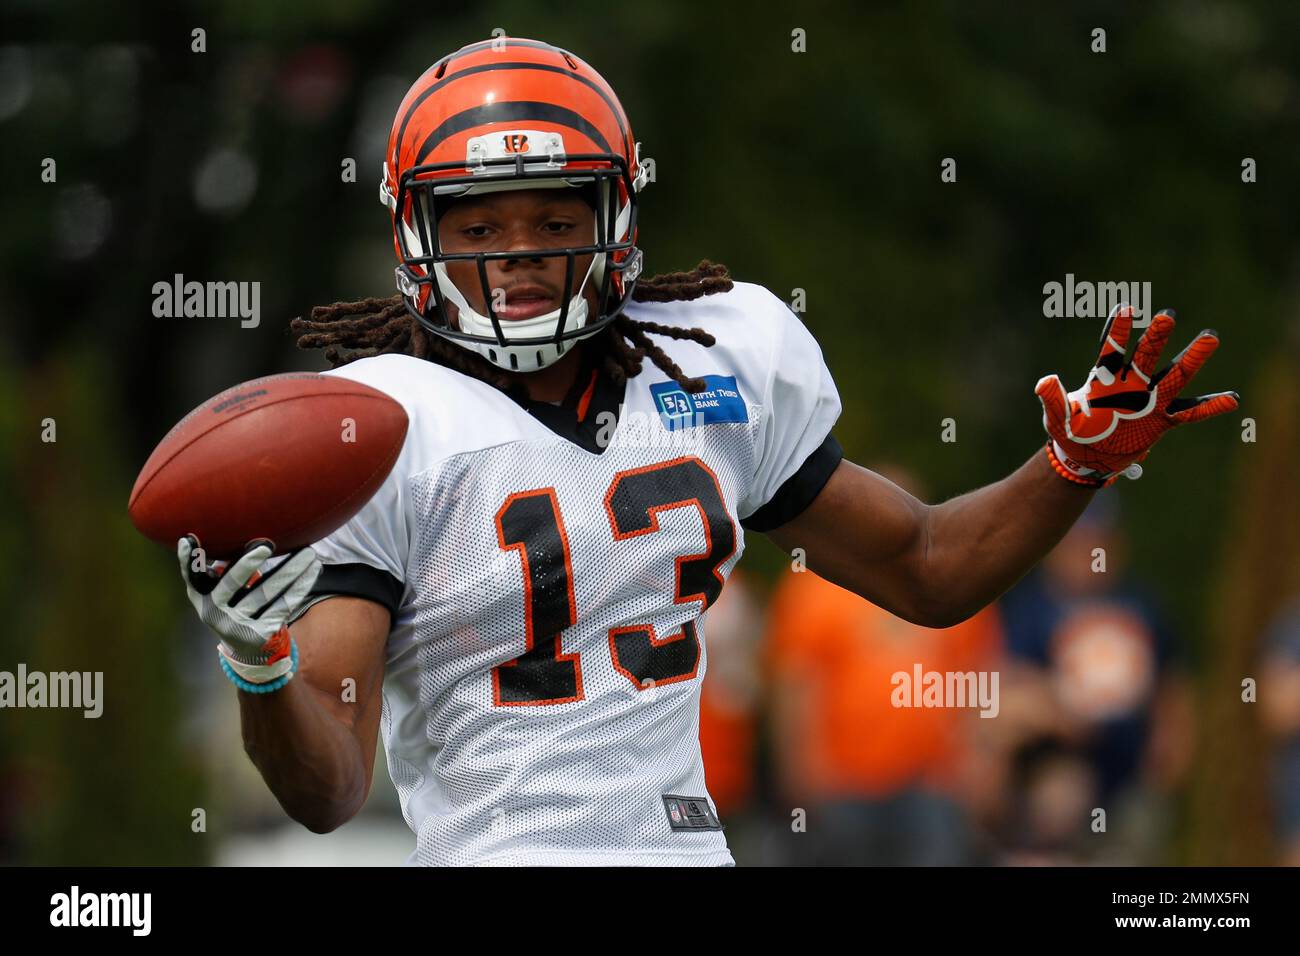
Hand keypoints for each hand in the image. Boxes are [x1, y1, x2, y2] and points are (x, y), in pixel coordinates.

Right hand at [177, 535, 321, 684]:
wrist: (248, 651)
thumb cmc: (235, 608)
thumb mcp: (218, 594)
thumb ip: (218, 570)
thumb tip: (237, 535)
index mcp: (200, 597)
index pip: (191, 575)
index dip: (187, 559)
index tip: (191, 538)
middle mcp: (213, 613)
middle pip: (232, 583)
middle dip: (248, 563)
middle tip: (266, 545)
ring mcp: (236, 626)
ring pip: (266, 592)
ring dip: (290, 570)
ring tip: (308, 553)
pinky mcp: (261, 633)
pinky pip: (284, 604)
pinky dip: (300, 586)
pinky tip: (313, 570)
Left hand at [1035, 304, 1238, 483]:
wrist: (1085, 456)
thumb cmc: (1069, 432)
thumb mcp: (1057, 418)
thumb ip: (1053, 400)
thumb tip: (1044, 381)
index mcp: (1103, 378)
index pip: (1111, 349)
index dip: (1119, 330)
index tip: (1126, 307)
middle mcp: (1130, 383)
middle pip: (1146, 355)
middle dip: (1156, 336)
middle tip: (1167, 315)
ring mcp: (1149, 400)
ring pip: (1174, 375)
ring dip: (1191, 358)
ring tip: (1210, 338)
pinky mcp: (1162, 420)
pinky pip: (1188, 412)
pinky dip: (1208, 407)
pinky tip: (1231, 399)